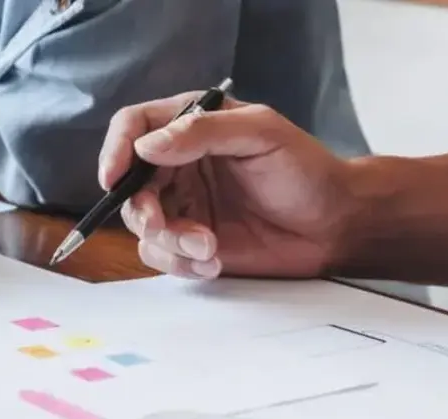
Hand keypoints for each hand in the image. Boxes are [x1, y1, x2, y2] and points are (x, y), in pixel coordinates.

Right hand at [98, 94, 360, 278]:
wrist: (333, 226)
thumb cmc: (306, 170)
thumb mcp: (260, 134)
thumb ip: (203, 132)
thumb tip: (147, 146)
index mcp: (190, 126)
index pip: (134, 127)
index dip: (116, 149)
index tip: (113, 177)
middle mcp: (178, 165)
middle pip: (129, 185)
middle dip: (142, 210)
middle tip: (162, 225)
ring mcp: (182, 206)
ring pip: (142, 226)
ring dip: (169, 242)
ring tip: (209, 247)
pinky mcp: (189, 243)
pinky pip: (161, 256)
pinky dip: (180, 263)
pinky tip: (214, 261)